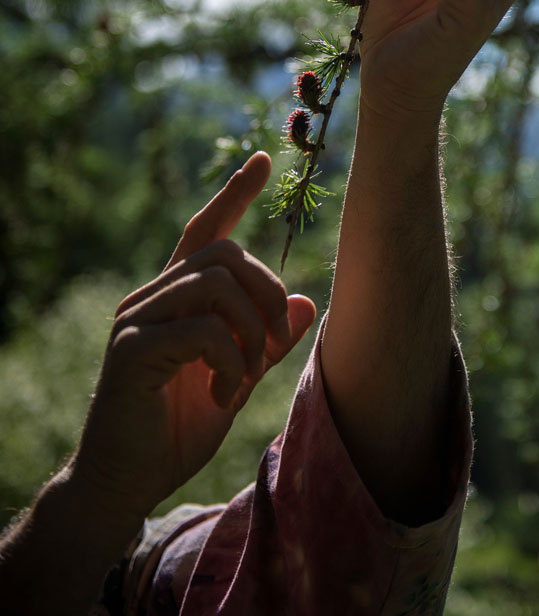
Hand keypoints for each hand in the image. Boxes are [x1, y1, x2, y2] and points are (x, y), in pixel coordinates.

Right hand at [71, 153, 315, 523]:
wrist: (123, 484)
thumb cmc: (176, 432)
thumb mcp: (237, 381)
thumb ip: (267, 343)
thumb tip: (309, 303)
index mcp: (174, 299)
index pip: (205, 231)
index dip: (233, 195)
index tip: (262, 160)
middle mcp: (152, 297)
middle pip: (226, 254)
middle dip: (268, 290)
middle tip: (278, 340)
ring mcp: (137, 319)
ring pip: (217, 284)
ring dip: (251, 329)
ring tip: (248, 373)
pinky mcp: (133, 348)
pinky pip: (203, 330)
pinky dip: (231, 361)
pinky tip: (224, 394)